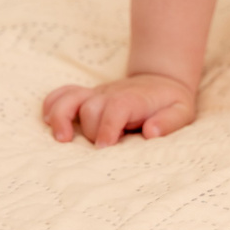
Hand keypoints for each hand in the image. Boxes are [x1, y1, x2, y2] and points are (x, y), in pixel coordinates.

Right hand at [42, 73, 195, 145]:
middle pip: (91, 110)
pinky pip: (63, 94)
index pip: (116, 108)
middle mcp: (110, 94)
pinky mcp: (87, 96)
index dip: (108, 127)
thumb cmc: (170, 103)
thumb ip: (169, 122)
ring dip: (60, 116)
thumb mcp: (182, 112)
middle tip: (105, 148)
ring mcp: (96, 94)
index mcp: (133, 99)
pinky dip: (51, 104)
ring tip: (61, 139)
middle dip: (93, 132)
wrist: (160, 81)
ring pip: (70, 99)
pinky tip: (47, 121)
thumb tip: (151, 132)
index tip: (105, 147)